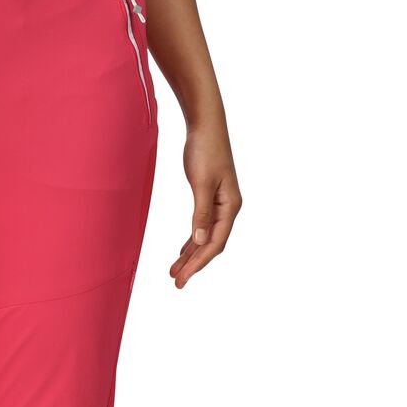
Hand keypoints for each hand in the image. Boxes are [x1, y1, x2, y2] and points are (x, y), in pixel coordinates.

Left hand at [168, 114, 240, 288]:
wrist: (205, 125)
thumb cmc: (205, 150)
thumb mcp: (201, 183)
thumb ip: (201, 213)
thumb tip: (199, 242)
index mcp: (231, 206)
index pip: (215, 243)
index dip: (199, 263)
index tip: (182, 278)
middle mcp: (229, 208)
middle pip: (211, 244)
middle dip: (194, 264)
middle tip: (176, 282)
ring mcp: (221, 203)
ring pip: (206, 237)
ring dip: (191, 254)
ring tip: (175, 271)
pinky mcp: (210, 197)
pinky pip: (202, 225)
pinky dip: (192, 240)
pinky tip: (184, 250)